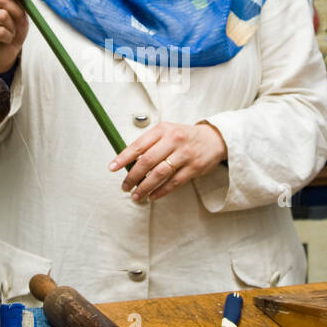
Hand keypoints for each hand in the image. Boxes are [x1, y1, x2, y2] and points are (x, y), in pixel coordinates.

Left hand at [108, 121, 226, 201]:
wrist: (214, 139)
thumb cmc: (184, 136)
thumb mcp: (167, 132)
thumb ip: (149, 144)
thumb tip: (128, 162)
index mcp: (163, 130)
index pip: (139, 145)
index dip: (123, 158)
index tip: (112, 168)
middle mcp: (174, 140)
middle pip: (147, 161)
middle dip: (133, 176)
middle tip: (125, 186)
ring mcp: (185, 154)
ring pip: (160, 174)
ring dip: (145, 187)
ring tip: (136, 195)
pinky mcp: (194, 168)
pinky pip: (174, 183)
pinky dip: (161, 191)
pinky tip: (152, 196)